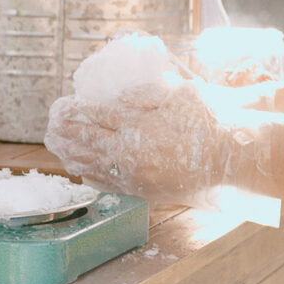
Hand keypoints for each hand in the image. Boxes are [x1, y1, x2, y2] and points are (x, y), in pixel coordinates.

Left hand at [46, 76, 246, 201]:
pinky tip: (81, 168)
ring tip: (56, 146)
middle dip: (65, 133)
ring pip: (93, 165)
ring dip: (71, 154)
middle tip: (49, 125)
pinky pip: (110, 183)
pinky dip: (91, 174)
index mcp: (138, 126)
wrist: (235, 155)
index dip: (74, 111)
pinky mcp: (146, 191)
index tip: (61, 105)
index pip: (95, 117)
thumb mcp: (178, 92)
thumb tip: (115, 98)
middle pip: (87, 143)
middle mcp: (132, 154)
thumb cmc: (210, 118)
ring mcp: (137, 176)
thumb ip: (144, 93)